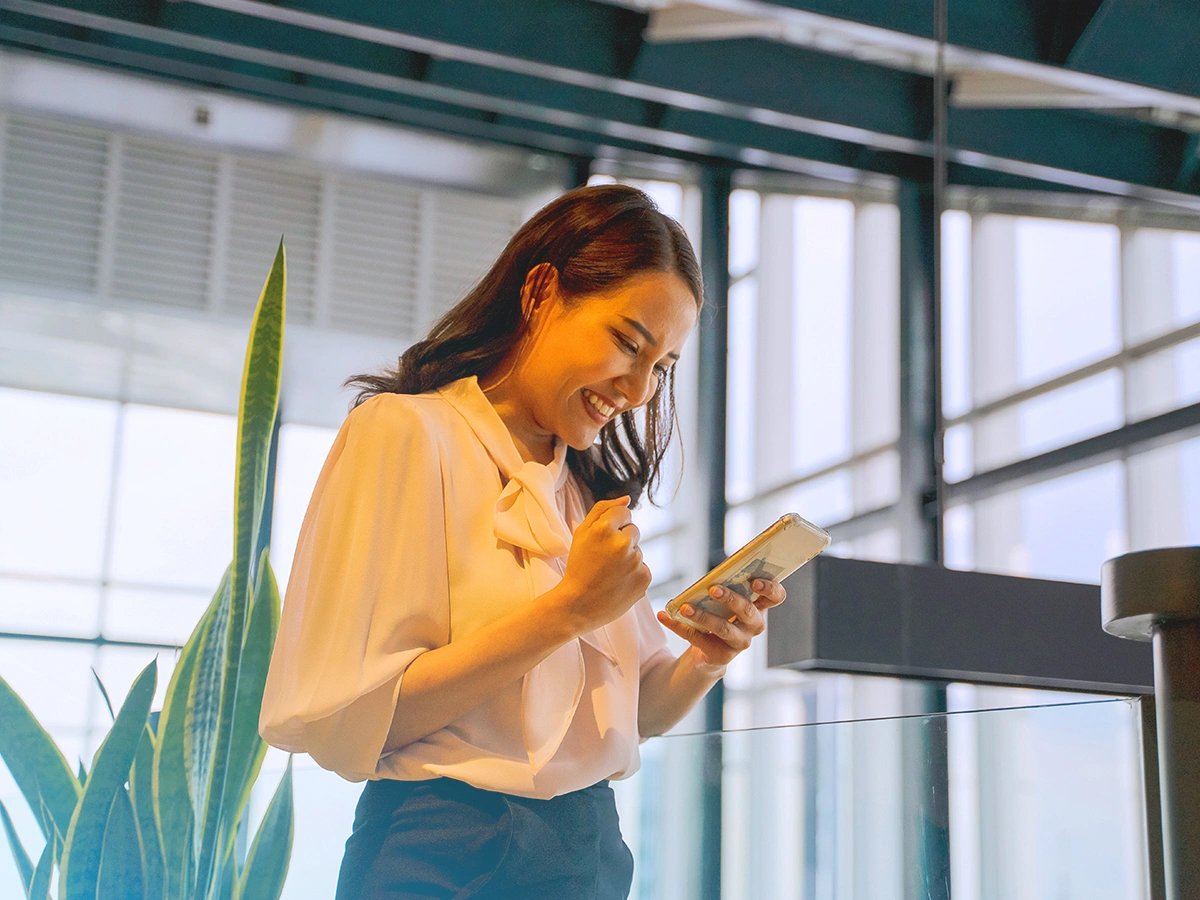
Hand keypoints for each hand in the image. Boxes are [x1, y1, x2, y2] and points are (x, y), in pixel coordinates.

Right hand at [553, 496, 651, 633]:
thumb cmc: (578, 566)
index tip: (602, 540)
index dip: (612, 526)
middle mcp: (623, 543)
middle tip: (604, 559)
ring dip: (627, 558)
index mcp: (605, 528)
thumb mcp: (581, 533)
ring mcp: (636, 562)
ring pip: (638, 550)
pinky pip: (643, 568)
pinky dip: (633, 574)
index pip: (624, 512)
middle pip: (634, 530)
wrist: (578, 605)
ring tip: (609, 573)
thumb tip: (628, 498)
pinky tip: (618, 583)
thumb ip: (603, 509)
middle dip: (622, 540)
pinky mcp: (644, 579)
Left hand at [655, 578, 786, 667]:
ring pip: (724, 629)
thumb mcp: (723, 599)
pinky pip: (698, 639)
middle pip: (748, 611)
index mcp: (759, 606)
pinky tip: (664, 616)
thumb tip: (709, 576)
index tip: (755, 582)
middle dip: (731, 599)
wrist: (708, 649)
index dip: (770, 589)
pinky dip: (678, 626)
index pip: (776, 597)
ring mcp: (739, 642)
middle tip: (713, 588)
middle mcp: (754, 625)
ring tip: (684, 607)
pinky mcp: (721, 656)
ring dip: (703, 616)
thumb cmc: (718, 613)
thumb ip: (723, 585)